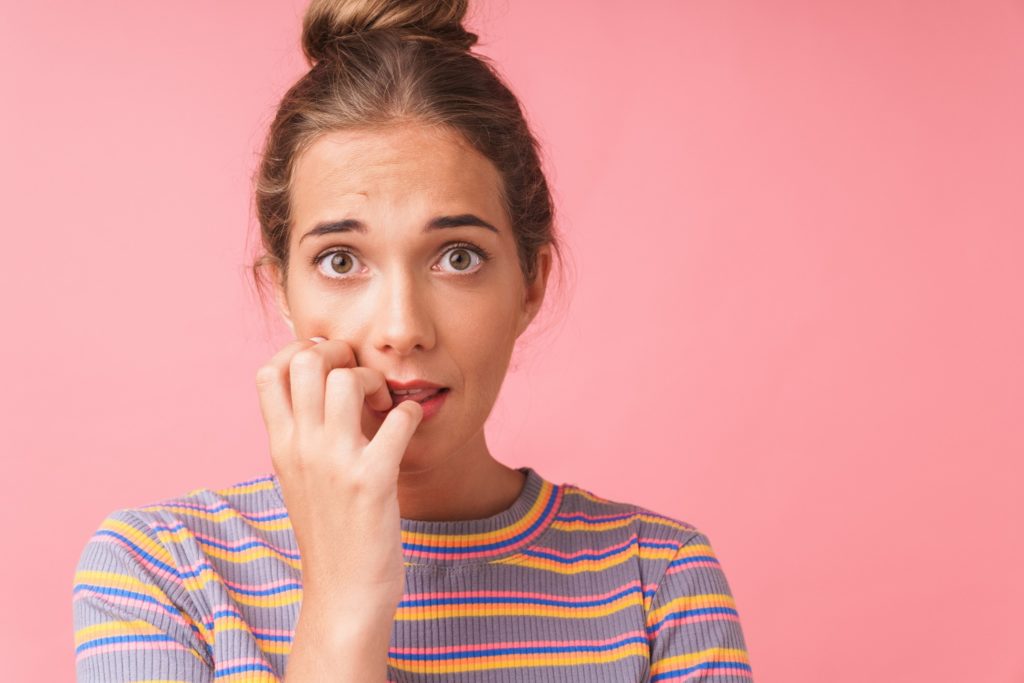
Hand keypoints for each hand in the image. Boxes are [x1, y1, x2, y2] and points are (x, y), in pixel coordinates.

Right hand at [254, 337, 422, 622]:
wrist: (343, 594)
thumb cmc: (330, 533)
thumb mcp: (298, 479)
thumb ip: (300, 436)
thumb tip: (317, 390)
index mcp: (280, 446)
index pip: (268, 372)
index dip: (299, 352)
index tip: (328, 364)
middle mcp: (301, 448)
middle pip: (305, 361)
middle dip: (340, 353)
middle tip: (360, 377)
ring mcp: (335, 463)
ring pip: (346, 380)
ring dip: (374, 379)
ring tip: (383, 404)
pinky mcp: (372, 480)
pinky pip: (399, 419)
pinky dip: (411, 412)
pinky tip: (410, 426)